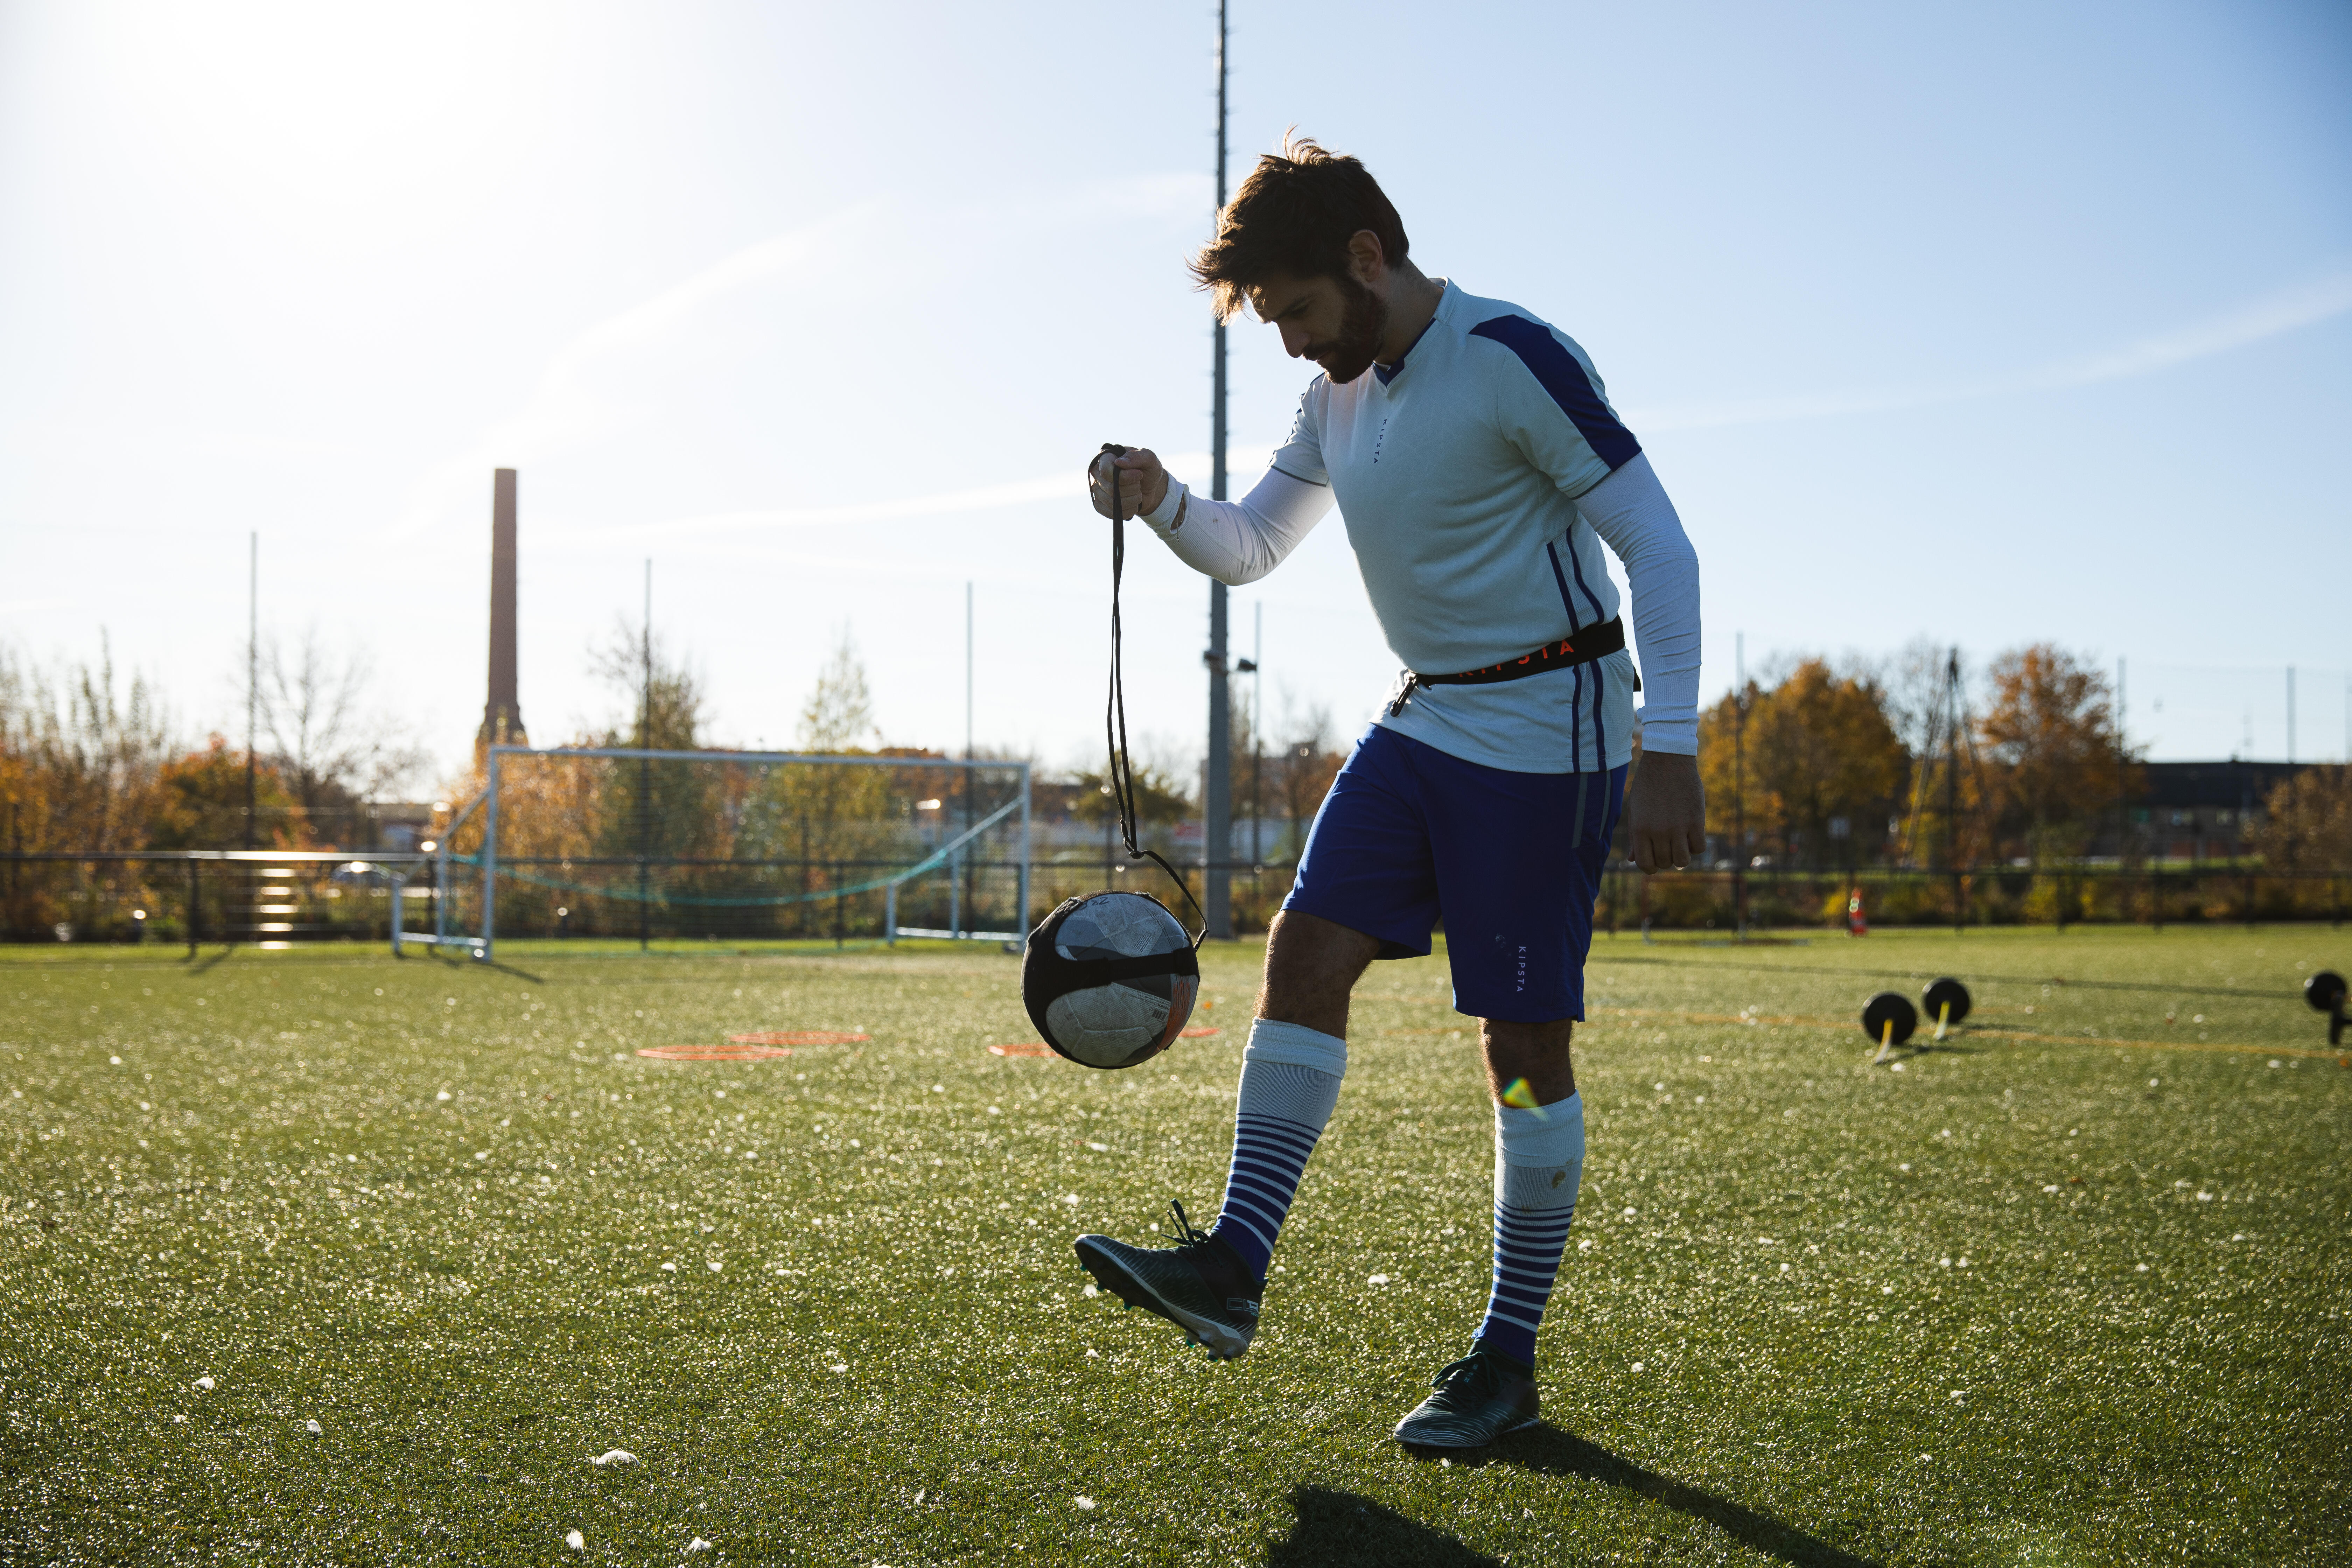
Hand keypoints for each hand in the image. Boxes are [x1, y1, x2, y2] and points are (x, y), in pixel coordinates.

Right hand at [1089, 447, 1169, 520]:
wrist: (1150, 487)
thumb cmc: (1148, 469)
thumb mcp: (1149, 458)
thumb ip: (1136, 456)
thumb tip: (1119, 463)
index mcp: (1106, 457)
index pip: (1106, 471)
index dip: (1124, 477)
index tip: (1139, 475)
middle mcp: (1097, 473)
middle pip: (1110, 488)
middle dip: (1132, 489)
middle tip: (1139, 484)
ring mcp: (1096, 490)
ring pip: (1111, 503)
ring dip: (1132, 500)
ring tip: (1138, 493)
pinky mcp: (1100, 505)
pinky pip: (1110, 513)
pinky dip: (1128, 511)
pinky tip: (1134, 504)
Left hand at [1625, 750, 1705, 872]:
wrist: (1668, 760)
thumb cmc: (1648, 785)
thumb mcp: (1636, 809)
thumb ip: (1635, 836)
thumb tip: (1632, 860)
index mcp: (1640, 829)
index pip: (1644, 864)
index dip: (1650, 867)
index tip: (1654, 862)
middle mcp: (1658, 831)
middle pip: (1665, 862)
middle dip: (1666, 858)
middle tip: (1668, 847)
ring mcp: (1678, 827)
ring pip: (1682, 860)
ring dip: (1681, 856)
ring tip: (1680, 844)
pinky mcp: (1696, 820)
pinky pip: (1699, 848)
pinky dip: (1695, 846)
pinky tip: (1691, 835)